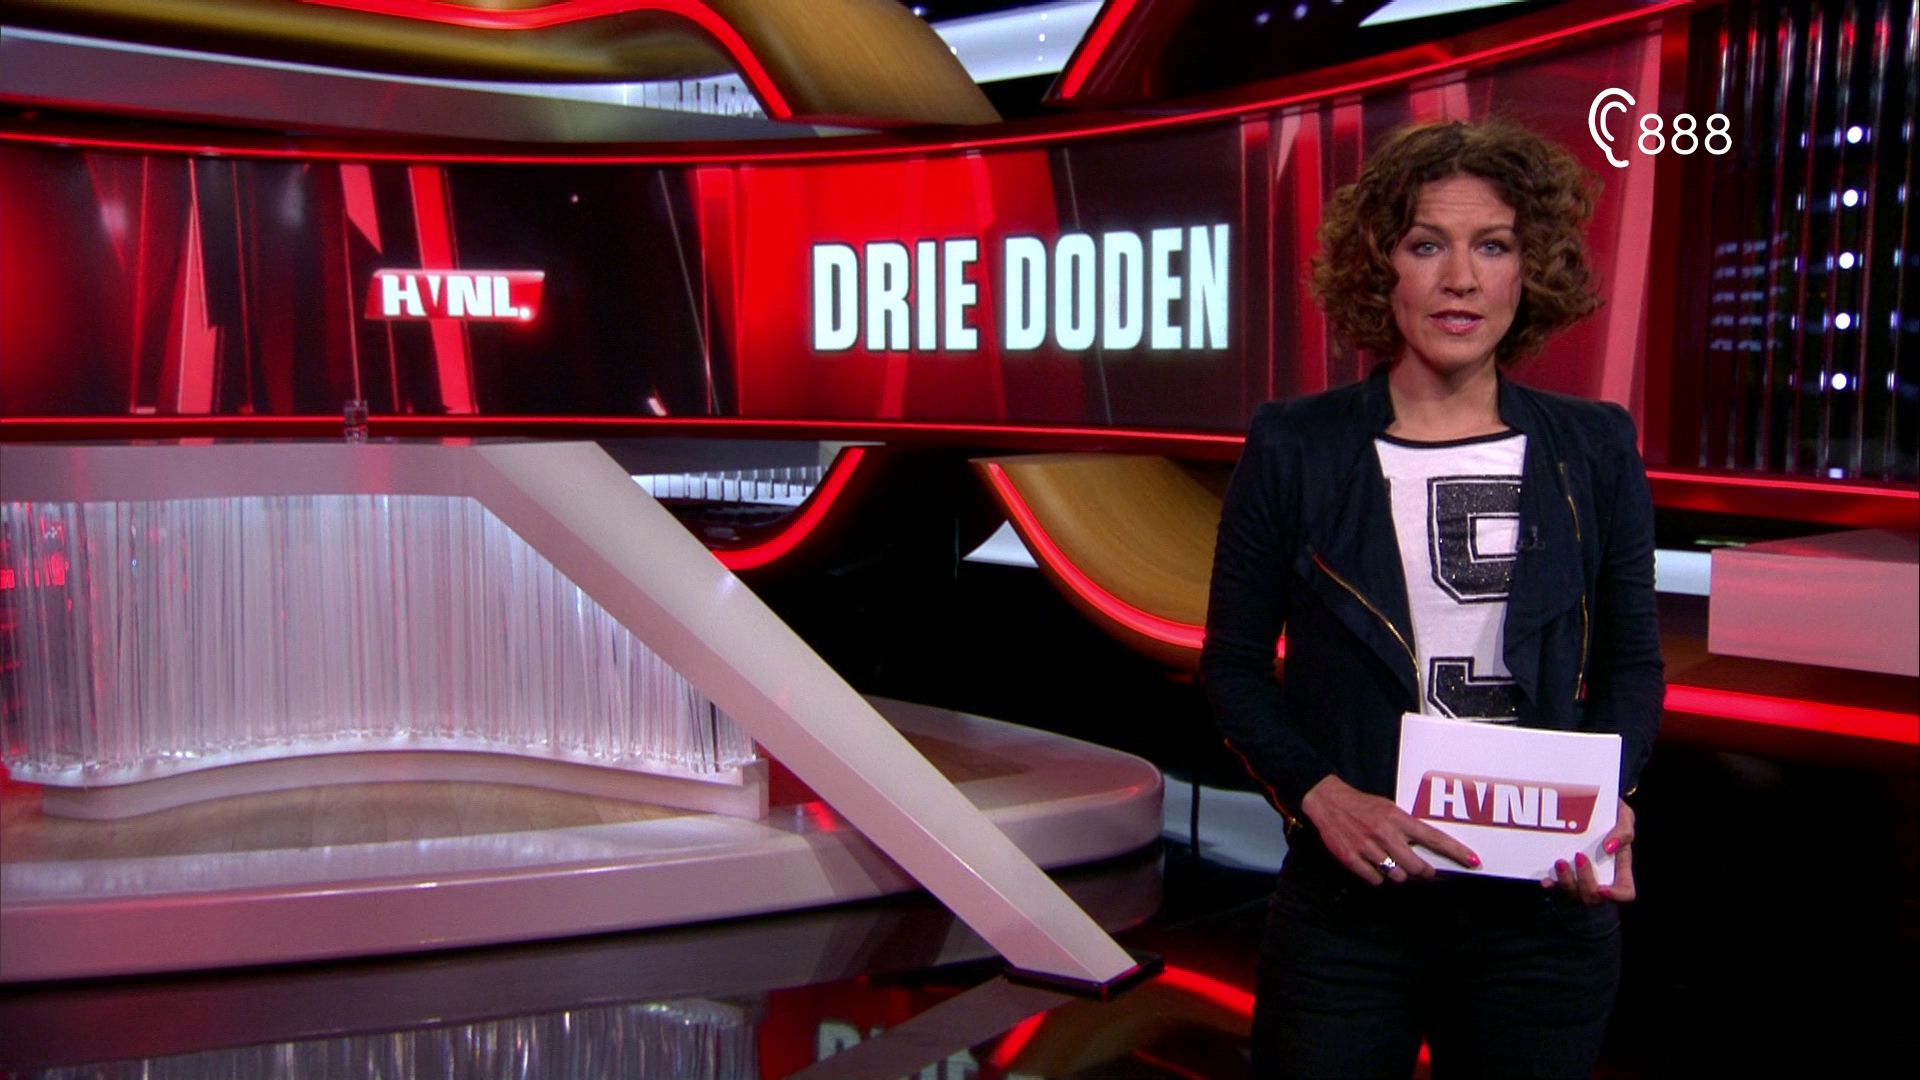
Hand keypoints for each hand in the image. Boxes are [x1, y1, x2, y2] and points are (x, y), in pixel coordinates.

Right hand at [1302, 774, 1480, 884]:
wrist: (1327, 802)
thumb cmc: (1362, 805)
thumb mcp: (1389, 808)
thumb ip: (1407, 828)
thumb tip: (1427, 850)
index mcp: (1398, 818)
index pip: (1434, 838)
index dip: (1455, 852)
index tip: (1472, 861)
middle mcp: (1385, 834)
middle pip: (1417, 867)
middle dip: (1425, 873)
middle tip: (1425, 871)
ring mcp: (1368, 848)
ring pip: (1397, 876)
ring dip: (1398, 874)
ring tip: (1390, 862)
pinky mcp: (1352, 859)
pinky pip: (1375, 879)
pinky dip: (1377, 876)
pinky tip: (1372, 864)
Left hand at [1545, 799, 1635, 903]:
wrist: (1589, 802)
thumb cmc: (1611, 813)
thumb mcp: (1624, 816)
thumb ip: (1624, 831)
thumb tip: (1609, 847)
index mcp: (1620, 868)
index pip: (1624, 892)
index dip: (1615, 896)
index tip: (1602, 889)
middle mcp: (1600, 877)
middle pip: (1594, 896)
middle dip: (1585, 882)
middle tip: (1579, 856)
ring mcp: (1580, 876)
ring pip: (1573, 893)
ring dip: (1566, 882)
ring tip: (1560, 862)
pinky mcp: (1563, 871)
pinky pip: (1555, 885)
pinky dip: (1551, 884)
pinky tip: (1545, 879)